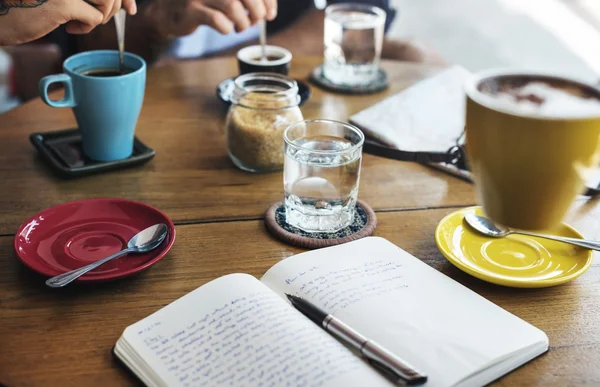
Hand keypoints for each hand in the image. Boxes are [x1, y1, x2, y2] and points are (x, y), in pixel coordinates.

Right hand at [0, 0, 136, 45]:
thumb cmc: (37, 7)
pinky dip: (87, 27)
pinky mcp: (64, 2)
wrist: (6, 18)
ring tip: (77, 20)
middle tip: (95, 18)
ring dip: (98, 18)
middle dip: (112, 9)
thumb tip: (129, 7)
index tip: (130, 10)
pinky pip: (96, 18)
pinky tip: (69, 28)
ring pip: (108, 2)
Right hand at [144, 0, 276, 37]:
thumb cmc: (204, 3)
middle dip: (257, 11)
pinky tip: (227, 29)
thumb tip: (269, 12)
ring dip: (243, 22)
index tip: (270, 14)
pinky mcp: (190, 10)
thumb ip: (246, 0)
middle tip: (255, 22)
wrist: (168, 11)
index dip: (267, 0)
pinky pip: (217, 20)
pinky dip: (227, 28)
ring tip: (240, 27)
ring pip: (233, 6)